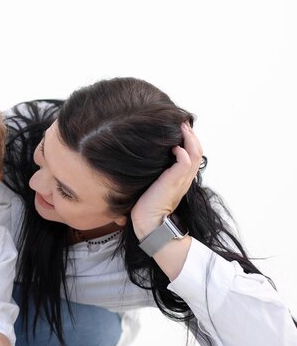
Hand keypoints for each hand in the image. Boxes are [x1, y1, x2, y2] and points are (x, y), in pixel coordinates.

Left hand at [131, 122, 203, 239]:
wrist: (149, 223)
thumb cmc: (147, 206)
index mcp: (181, 179)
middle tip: (183, 122)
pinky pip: (184, 164)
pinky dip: (182, 153)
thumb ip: (157, 174)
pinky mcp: (174, 183)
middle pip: (197, 152)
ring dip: (190, 139)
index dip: (190, 142)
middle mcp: (184, 178)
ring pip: (194, 155)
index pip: (193, 156)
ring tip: (182, 127)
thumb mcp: (154, 185)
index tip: (182, 129)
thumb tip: (148, 160)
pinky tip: (175, 146)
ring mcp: (181, 180)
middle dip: (191, 136)